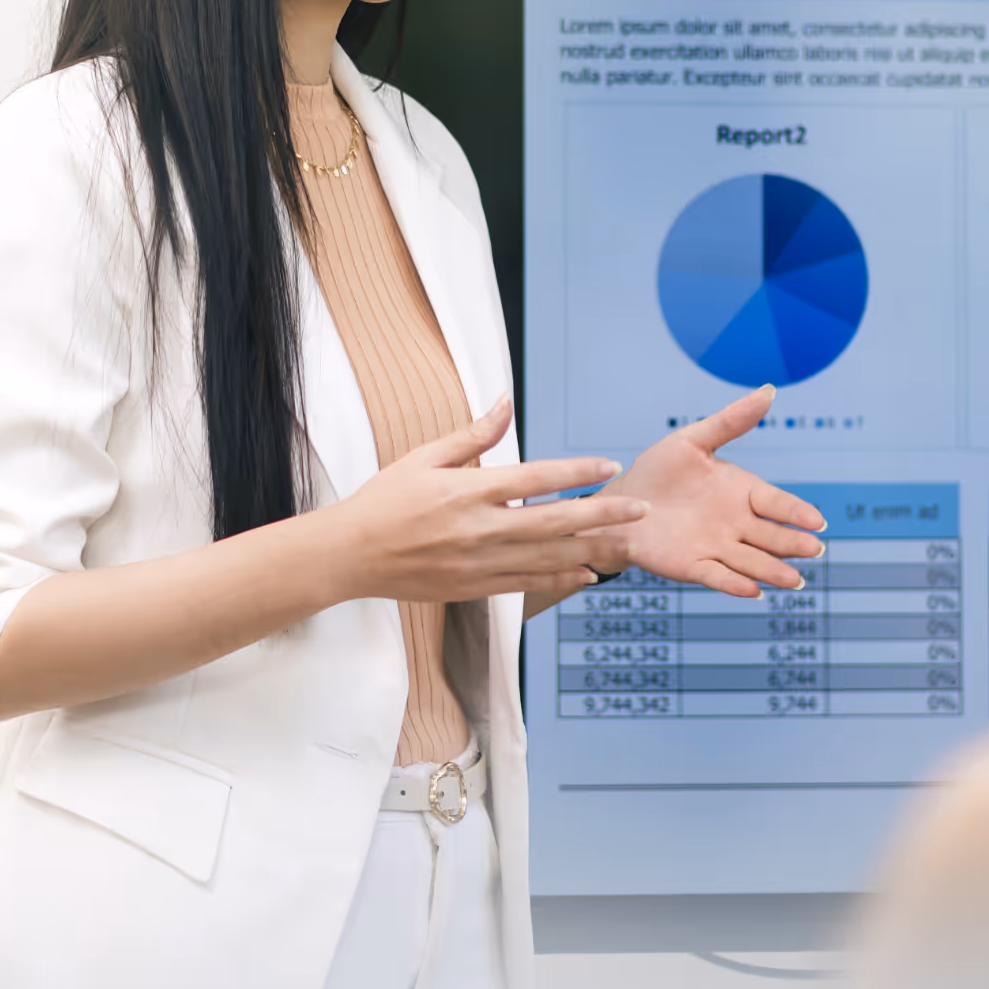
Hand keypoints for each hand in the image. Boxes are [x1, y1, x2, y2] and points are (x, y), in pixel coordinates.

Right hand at [326, 396, 650, 603]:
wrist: (349, 554)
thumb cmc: (383, 501)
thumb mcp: (424, 457)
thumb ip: (473, 433)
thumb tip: (506, 400)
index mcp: (466, 489)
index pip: (534, 477)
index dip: (576, 471)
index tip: (608, 465)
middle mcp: (477, 527)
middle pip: (553, 521)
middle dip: (602, 515)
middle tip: (639, 510)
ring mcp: (476, 562)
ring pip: (546, 557)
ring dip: (591, 549)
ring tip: (626, 543)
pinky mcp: (471, 587)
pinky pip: (525, 583)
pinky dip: (559, 579)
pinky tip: (586, 573)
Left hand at [603, 385, 826, 598]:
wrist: (620, 503)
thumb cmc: (658, 471)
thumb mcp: (693, 440)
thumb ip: (731, 421)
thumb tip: (769, 391)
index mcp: (741, 492)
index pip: (776, 504)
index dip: (796, 512)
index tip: (817, 520)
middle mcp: (735, 523)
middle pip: (771, 536)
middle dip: (793, 543)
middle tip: (815, 550)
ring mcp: (717, 547)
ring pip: (751, 562)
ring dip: (773, 571)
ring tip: (794, 580)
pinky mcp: (693, 566)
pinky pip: (717, 576)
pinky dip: (734, 583)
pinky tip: (753, 591)